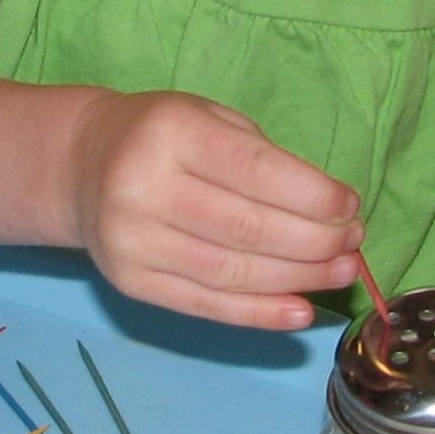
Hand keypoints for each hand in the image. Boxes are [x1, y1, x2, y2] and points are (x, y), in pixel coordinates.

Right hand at [65, 90, 364, 329]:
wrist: (82, 166)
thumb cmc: (162, 136)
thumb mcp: (209, 118)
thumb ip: (264, 159)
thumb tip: (332, 215)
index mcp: (170, 133)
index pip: (256, 172)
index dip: (314, 195)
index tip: (350, 205)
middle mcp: (144, 188)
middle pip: (249, 229)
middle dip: (316, 241)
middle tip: (353, 242)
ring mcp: (133, 242)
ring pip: (234, 273)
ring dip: (299, 279)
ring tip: (340, 272)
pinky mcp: (131, 284)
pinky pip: (207, 306)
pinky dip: (260, 314)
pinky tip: (301, 310)